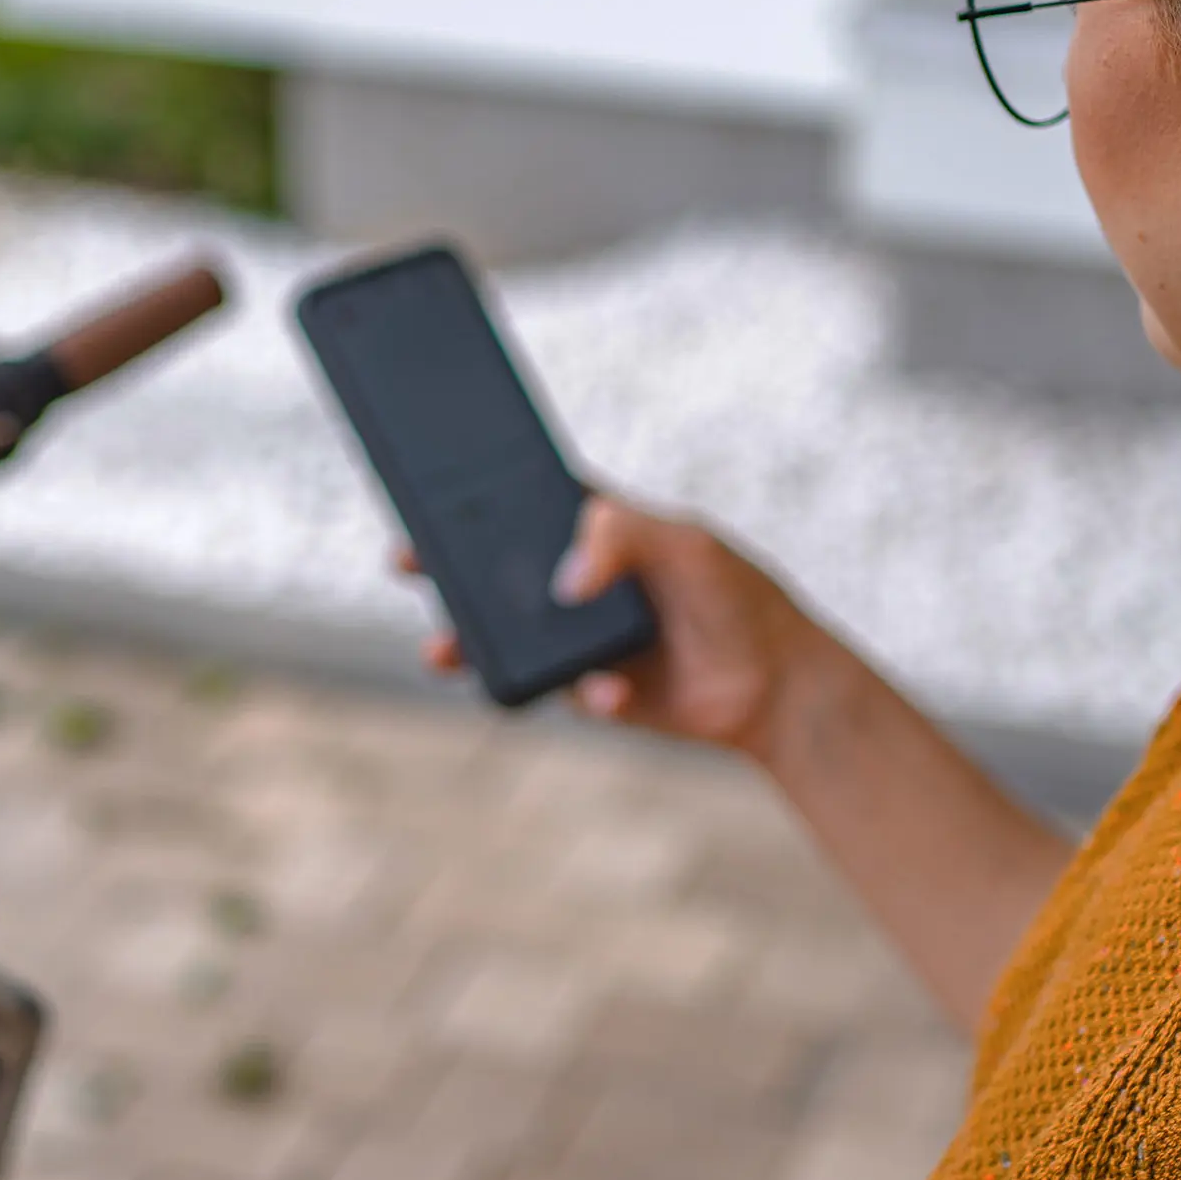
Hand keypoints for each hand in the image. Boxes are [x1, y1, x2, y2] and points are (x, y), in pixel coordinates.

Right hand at [401, 494, 825, 762]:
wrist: (776, 686)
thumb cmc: (735, 596)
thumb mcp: (686, 543)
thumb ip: (623, 538)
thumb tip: (564, 583)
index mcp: (597, 527)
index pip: (522, 501)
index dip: (472, 495)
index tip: (424, 488)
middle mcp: (579, 579)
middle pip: (495, 569)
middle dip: (445, 567)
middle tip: (405, 560)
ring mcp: (579, 636)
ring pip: (504, 636)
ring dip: (467, 642)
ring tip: (442, 650)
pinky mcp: (590, 690)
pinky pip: (558, 691)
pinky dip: (580, 691)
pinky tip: (611, 691)